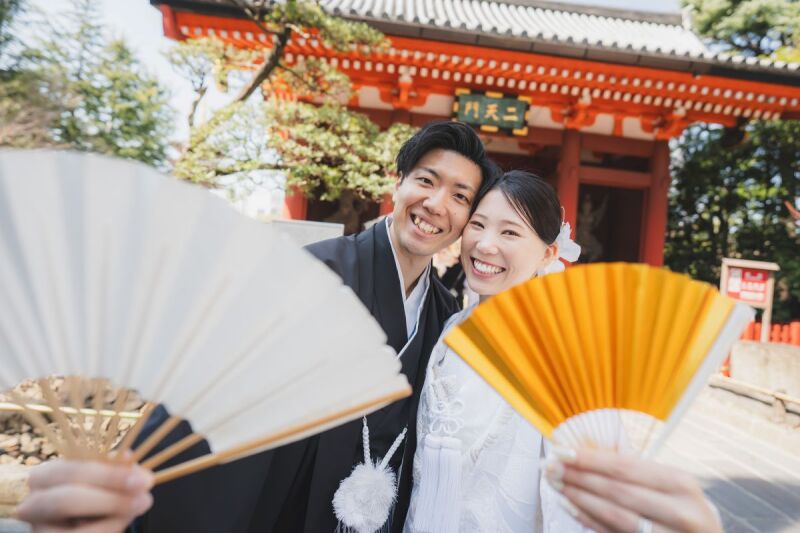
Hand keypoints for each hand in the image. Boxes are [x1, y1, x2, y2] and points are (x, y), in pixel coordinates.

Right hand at [16, 458, 153, 532]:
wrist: (78, 519)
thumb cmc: (91, 490)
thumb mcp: (102, 477)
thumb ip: (119, 473)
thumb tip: (142, 476)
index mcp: (44, 475)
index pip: (73, 471)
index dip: (109, 475)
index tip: (143, 479)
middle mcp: (33, 503)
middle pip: (68, 500)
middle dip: (111, 499)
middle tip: (146, 497)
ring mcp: (39, 530)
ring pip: (75, 531)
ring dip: (114, 518)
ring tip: (140, 507)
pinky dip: (108, 530)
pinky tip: (122, 521)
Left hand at [545, 447, 721, 532]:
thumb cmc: (682, 506)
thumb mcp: (670, 484)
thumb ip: (634, 468)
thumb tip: (587, 447)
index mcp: (681, 483)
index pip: (625, 467)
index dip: (589, 458)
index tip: (561, 450)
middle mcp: (681, 511)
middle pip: (617, 491)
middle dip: (579, 477)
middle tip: (550, 467)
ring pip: (614, 516)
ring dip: (579, 498)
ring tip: (556, 484)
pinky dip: (587, 519)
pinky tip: (569, 506)